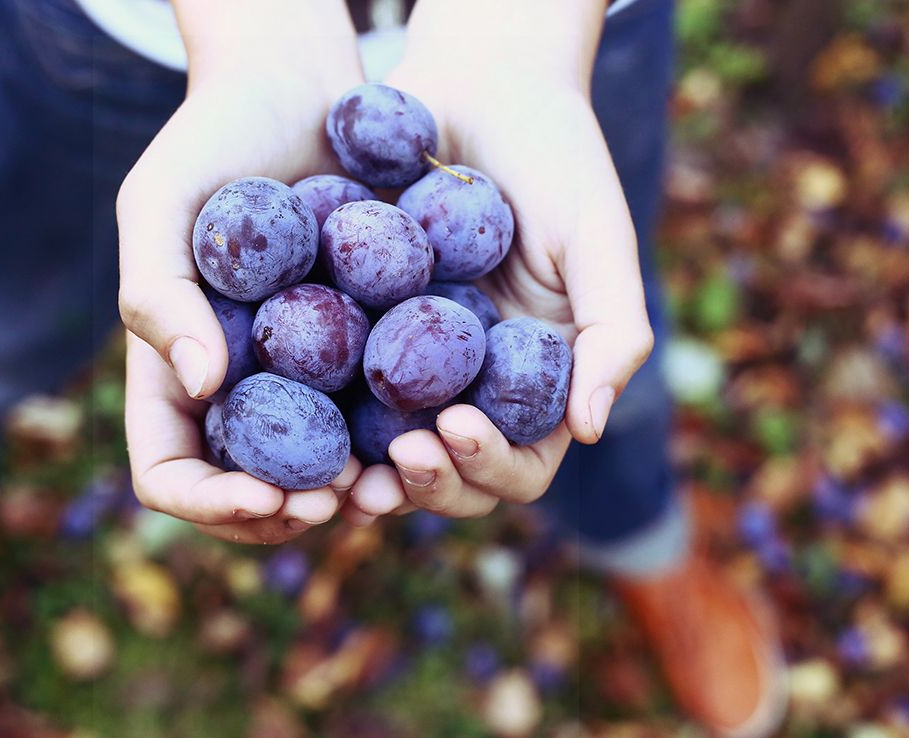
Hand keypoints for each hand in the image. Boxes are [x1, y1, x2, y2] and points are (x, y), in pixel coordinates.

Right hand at [118, 4, 364, 543]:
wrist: (297, 87)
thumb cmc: (211, 138)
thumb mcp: (159, 204)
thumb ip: (158, 294)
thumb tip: (204, 387)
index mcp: (175, 374)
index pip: (169, 474)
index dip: (210, 504)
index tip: (267, 492)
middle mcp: (238, 390)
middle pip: (247, 493)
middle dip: (286, 512)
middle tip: (337, 502)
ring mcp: (303, 377)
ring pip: (318, 471)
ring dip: (350, 493)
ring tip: (390, 478)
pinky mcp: (364, 349)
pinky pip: (376, 414)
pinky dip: (396, 438)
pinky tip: (429, 430)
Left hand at [343, 3, 653, 524]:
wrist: (477, 85)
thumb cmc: (554, 154)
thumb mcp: (598, 236)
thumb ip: (614, 330)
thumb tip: (589, 431)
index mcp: (535, 380)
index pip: (521, 461)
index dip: (491, 465)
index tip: (454, 426)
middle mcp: (474, 386)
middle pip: (452, 473)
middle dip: (429, 482)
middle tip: (398, 457)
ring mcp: (413, 366)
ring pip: (388, 451)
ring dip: (370, 476)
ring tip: (341, 477)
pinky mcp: (358, 333)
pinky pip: (336, 392)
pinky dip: (321, 420)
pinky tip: (294, 420)